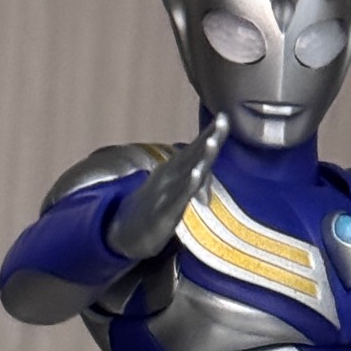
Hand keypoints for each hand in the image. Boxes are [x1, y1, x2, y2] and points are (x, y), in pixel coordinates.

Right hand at [105, 114, 228, 259]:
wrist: (124, 234)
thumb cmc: (155, 209)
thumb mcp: (176, 191)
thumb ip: (195, 181)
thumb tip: (209, 176)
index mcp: (175, 171)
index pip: (197, 150)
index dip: (212, 133)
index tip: (225, 115)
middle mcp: (170, 178)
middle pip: (195, 156)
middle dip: (211, 138)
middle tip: (224, 120)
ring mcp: (166, 194)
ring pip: (188, 173)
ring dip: (200, 157)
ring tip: (212, 141)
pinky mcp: (163, 214)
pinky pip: (178, 198)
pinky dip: (187, 186)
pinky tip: (195, 173)